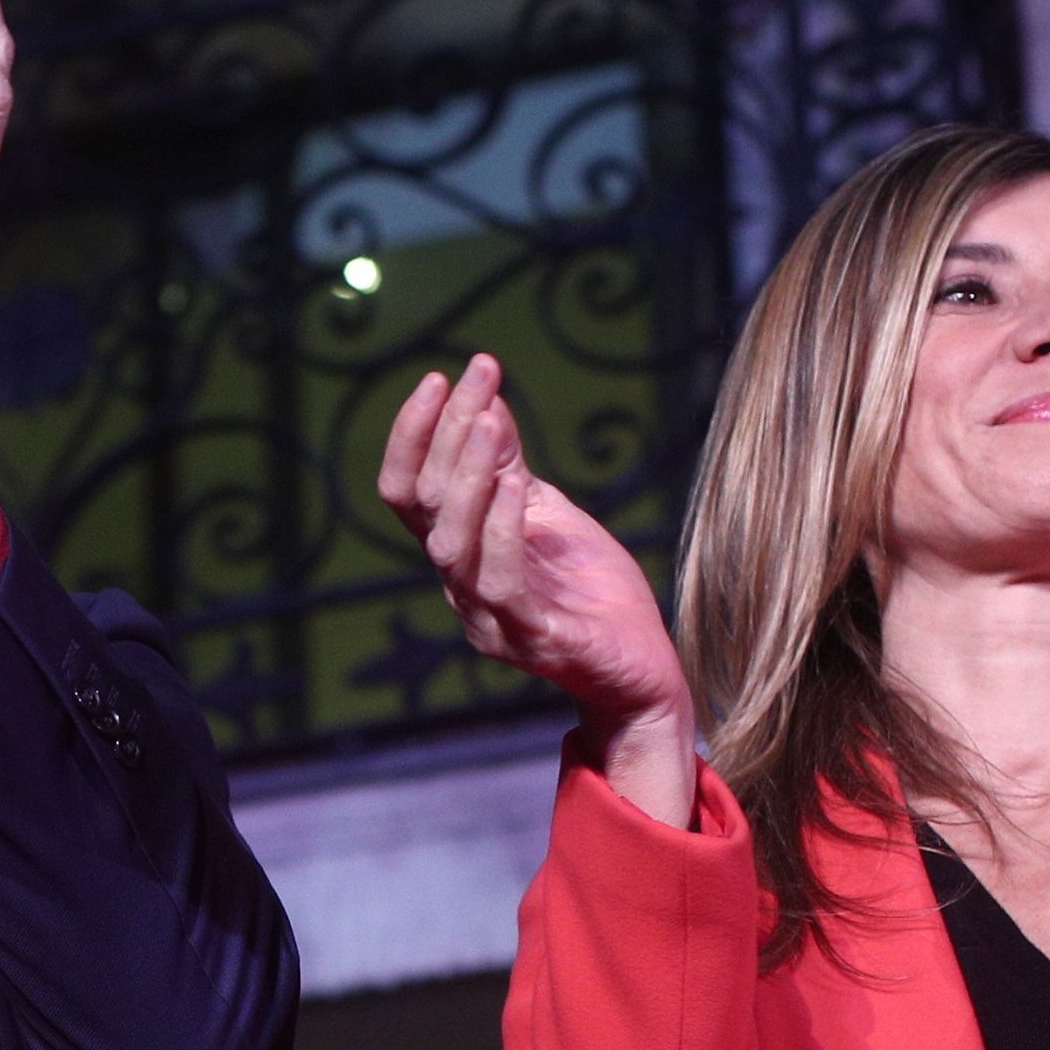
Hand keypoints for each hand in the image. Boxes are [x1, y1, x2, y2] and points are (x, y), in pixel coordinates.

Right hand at [379, 354, 695, 824]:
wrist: (641, 672)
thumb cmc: (593, 592)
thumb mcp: (551, 516)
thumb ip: (512, 470)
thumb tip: (485, 404)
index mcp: (459, 553)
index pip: (408, 492)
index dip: (413, 435)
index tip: (440, 376)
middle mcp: (459, 586)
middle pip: (424, 508)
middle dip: (445, 434)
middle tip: (474, 378)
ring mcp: (489, 617)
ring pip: (449, 544)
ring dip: (465, 477)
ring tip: (484, 422)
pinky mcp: (531, 639)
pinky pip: (500, 583)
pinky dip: (500, 530)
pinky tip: (514, 486)